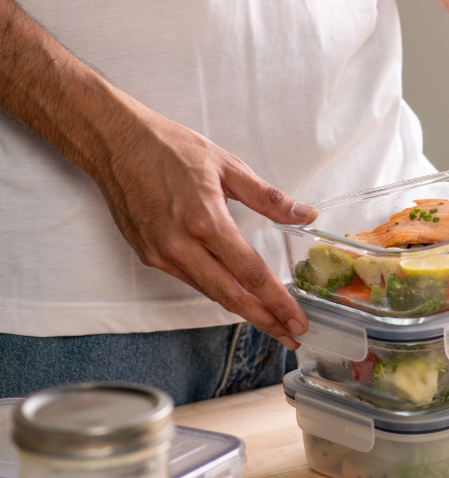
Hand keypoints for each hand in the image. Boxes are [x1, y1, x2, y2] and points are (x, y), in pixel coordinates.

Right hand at [95, 101, 315, 348]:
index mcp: (205, 221)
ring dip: (242, 310)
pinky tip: (236, 294)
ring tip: (271, 321)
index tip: (298, 319)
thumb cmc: (168, 148)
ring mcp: (161, 253)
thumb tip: (304, 214)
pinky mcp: (148, 254)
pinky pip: (190, 279)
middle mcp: (180, 245)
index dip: (277, 301)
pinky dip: (216, 290)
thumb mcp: (227, 166)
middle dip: (265, 320)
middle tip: (292, 335)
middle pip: (230, 296)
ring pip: (209, 292)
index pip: (250, 273)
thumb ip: (268, 198)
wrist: (114, 142)